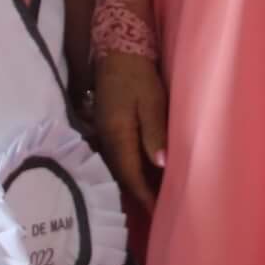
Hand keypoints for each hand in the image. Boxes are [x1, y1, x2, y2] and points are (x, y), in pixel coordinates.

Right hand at [96, 52, 169, 210]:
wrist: (118, 53)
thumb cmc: (139, 77)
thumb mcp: (152, 103)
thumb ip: (155, 134)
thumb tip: (161, 165)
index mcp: (117, 135)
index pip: (130, 174)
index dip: (144, 195)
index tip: (158, 212)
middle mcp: (106, 139)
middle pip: (122, 175)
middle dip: (139, 194)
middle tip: (158, 211)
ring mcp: (103, 133)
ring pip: (119, 167)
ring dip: (134, 183)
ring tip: (153, 197)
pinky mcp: (107, 128)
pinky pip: (118, 156)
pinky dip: (131, 169)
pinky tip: (143, 173)